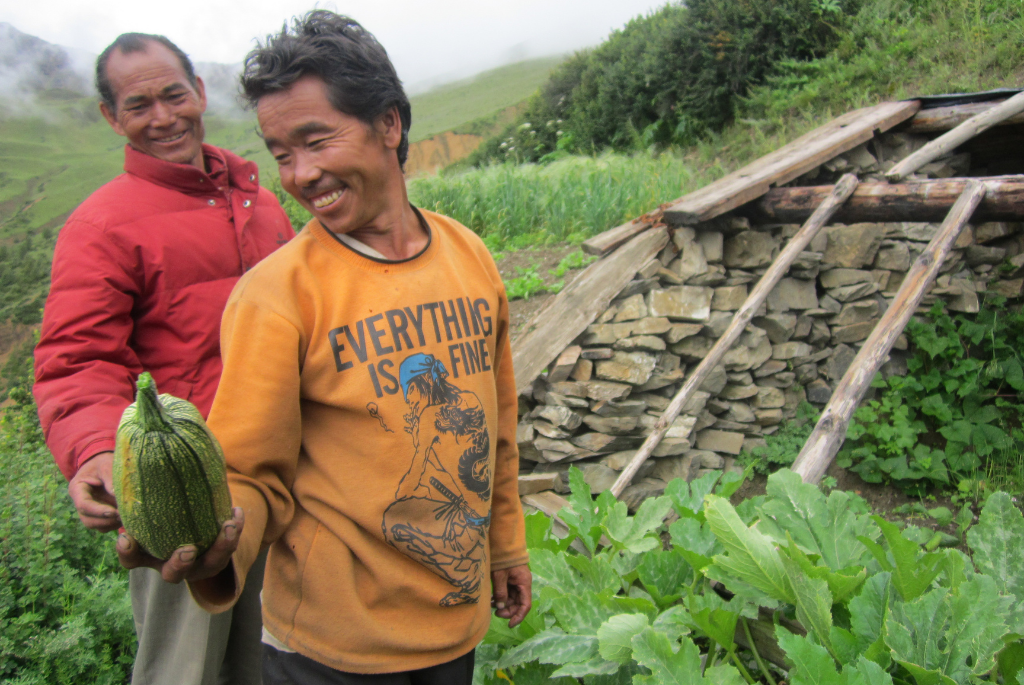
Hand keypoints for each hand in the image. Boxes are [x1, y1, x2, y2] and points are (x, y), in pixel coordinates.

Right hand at [68, 451, 119, 531]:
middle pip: (88, 520)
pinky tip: (126, 516)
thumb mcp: (106, 465)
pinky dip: (115, 524)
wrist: (104, 464)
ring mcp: (90, 511)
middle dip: (106, 520)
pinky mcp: (99, 515)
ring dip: (112, 523)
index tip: (115, 512)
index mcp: (77, 489)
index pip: (84, 505)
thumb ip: (111, 479)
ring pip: (97, 525)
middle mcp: (81, 503)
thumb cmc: (104, 462)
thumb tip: (118, 497)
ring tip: (127, 516)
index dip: (99, 511)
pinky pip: (105, 526)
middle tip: (124, 515)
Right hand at [117, 507, 243, 596]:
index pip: (132, 559)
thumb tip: (135, 465)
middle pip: (173, 574)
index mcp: (149, 556)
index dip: (127, 552)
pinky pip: (230, 548)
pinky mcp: (219, 558)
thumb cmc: (164, 512)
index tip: (125, 538)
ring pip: (211, 565)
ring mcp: (199, 565)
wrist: (193, 522)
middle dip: (180, 564)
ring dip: (221, 546)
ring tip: (227, 525)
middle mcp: (172, 566)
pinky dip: (236, 530)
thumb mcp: (151, 508)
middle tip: (187, 550)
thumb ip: (143, 498)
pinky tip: (236, 512)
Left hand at [491, 564, 531, 627]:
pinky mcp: (510, 580)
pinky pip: (508, 593)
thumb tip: (500, 607)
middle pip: (518, 604)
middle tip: (496, 613)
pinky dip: (501, 598)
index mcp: (524, 583)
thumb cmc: (503, 559)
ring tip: (491, 604)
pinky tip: (492, 599)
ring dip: (503, 604)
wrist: (503, 543)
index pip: (525, 605)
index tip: (509, 624)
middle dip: (508, 611)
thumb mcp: (500, 576)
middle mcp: (522, 584)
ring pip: (512, 599)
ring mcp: (517, 582)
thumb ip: (501, 592)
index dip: (518, 616)